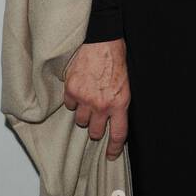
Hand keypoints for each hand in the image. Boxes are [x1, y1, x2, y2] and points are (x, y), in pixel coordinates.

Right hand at [63, 40, 129, 159]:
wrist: (102, 40)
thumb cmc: (117, 60)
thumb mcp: (126, 85)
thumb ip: (119, 104)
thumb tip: (114, 120)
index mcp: (120, 104)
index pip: (117, 135)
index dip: (114, 149)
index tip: (111, 156)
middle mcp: (102, 105)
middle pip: (94, 132)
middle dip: (95, 128)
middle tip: (97, 118)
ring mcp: (85, 98)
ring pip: (80, 120)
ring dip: (84, 114)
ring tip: (88, 100)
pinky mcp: (71, 90)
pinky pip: (69, 105)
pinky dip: (73, 100)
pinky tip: (80, 90)